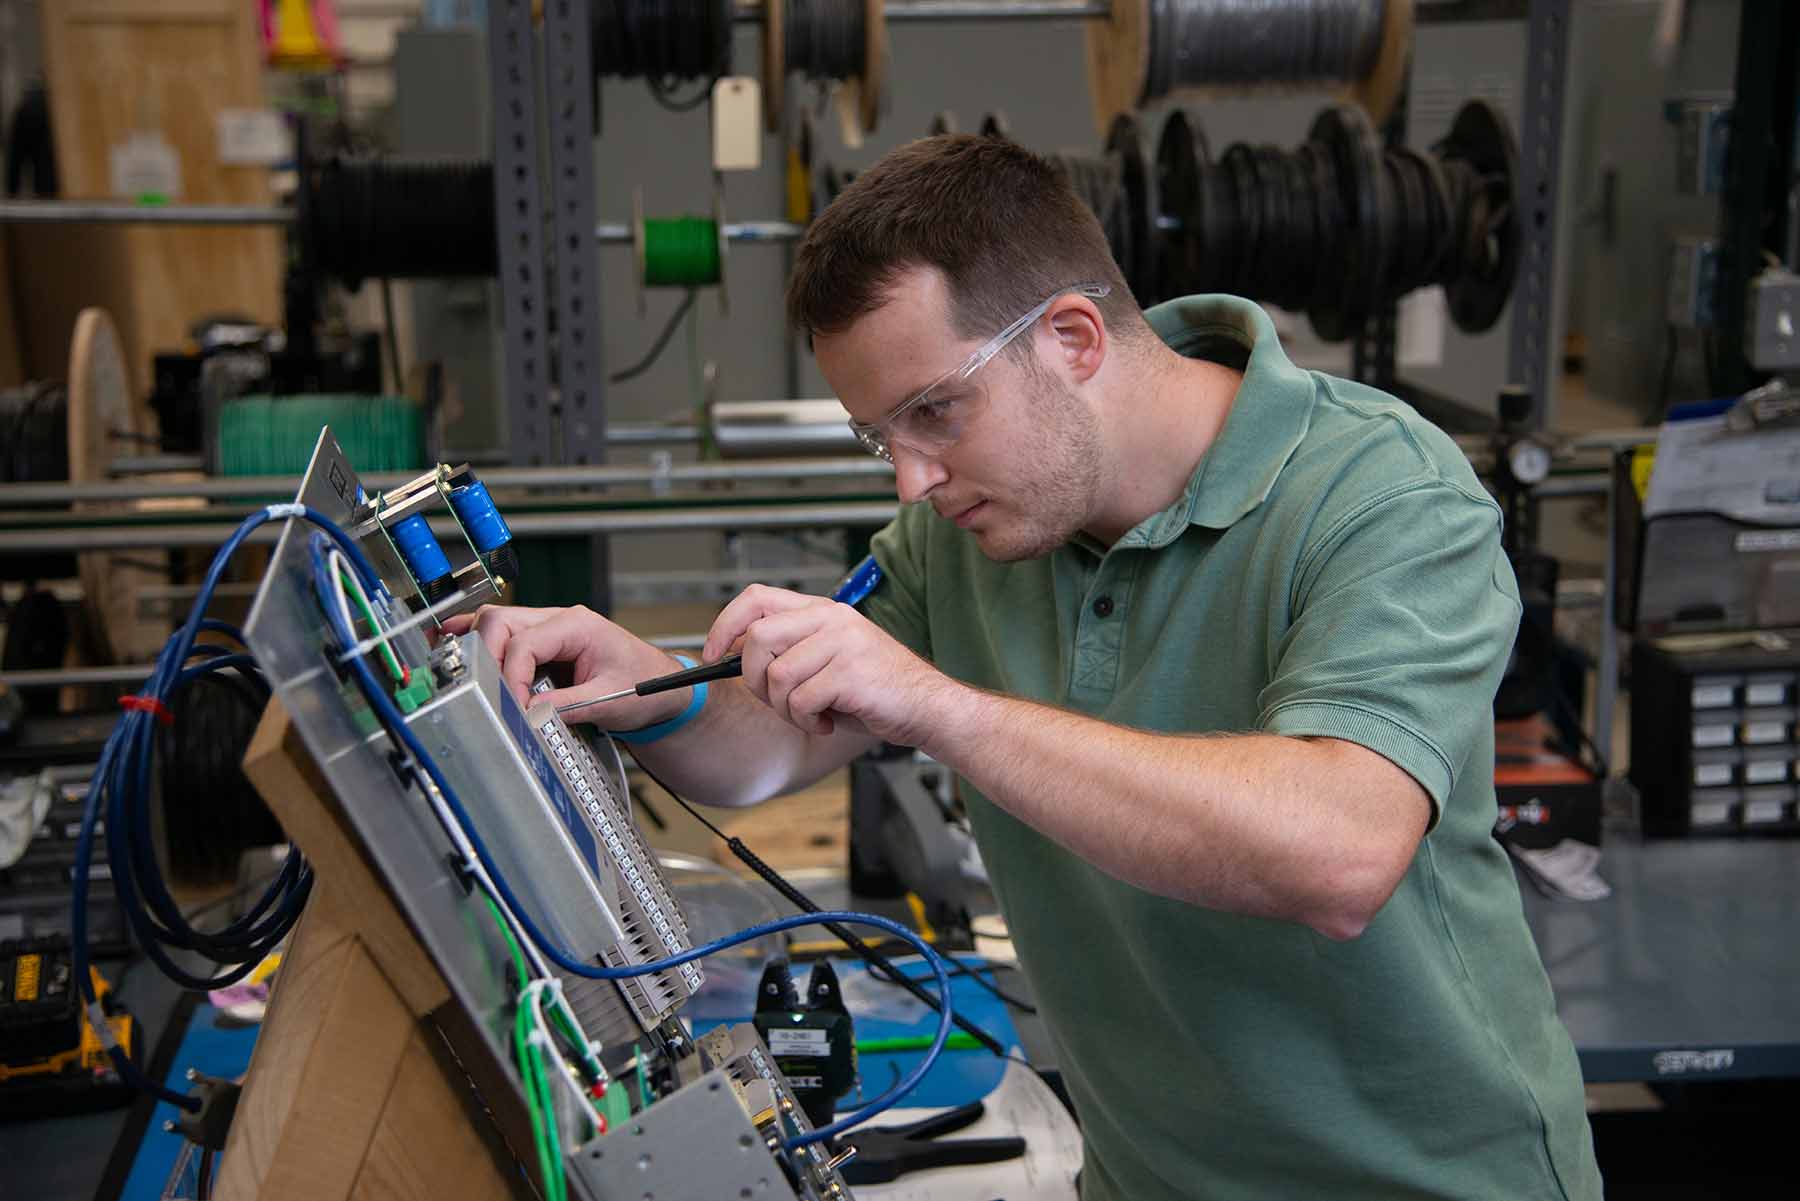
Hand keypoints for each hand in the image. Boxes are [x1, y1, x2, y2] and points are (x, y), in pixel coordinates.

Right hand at [441, 604, 690, 728]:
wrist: (665, 690)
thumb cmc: (647, 686)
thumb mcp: (610, 700)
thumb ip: (567, 706)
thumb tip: (529, 712)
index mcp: (578, 624)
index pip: (525, 642)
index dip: (511, 676)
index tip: (512, 706)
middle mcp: (560, 620)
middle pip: (501, 622)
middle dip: (485, 656)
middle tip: (483, 691)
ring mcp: (549, 630)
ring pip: (497, 625)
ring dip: (479, 649)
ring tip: (460, 672)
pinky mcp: (544, 646)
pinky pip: (505, 638)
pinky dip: (481, 644)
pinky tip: (456, 647)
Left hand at [703, 584, 958, 744]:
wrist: (926, 706)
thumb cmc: (875, 688)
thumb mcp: (829, 657)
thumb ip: (789, 649)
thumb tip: (731, 659)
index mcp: (822, 610)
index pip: (755, 598)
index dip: (724, 626)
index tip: (712, 654)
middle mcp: (831, 619)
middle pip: (756, 639)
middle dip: (753, 679)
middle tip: (777, 700)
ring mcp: (841, 643)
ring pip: (776, 676)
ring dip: (786, 708)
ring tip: (811, 715)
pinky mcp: (850, 673)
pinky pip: (801, 701)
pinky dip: (807, 722)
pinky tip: (827, 723)